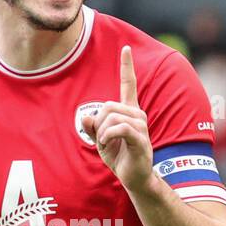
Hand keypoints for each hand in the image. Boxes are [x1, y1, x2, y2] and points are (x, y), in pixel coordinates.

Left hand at [80, 46, 152, 192]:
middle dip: (98, 123)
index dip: (126, 66)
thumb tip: (85, 117)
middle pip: (107, 106)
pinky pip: (119, 128)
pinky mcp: (140, 139)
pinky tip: (106, 144)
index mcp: (129, 112)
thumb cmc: (119, 157)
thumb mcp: (100, 140)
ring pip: (111, 117)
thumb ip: (92, 127)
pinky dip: (107, 136)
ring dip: (102, 133)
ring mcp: (140, 126)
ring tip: (106, 144)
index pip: (128, 84)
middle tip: (101, 138)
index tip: (126, 48)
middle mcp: (137, 115)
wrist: (135, 177)